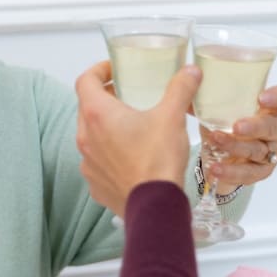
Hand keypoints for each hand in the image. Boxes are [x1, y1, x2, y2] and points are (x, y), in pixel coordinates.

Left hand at [75, 61, 200, 217]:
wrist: (155, 206)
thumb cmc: (158, 159)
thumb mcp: (172, 117)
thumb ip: (180, 89)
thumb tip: (191, 71)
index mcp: (97, 114)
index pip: (85, 81)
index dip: (98, 70)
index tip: (114, 70)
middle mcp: (85, 137)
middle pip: (86, 108)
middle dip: (104, 98)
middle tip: (126, 95)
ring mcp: (87, 163)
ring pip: (90, 136)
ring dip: (105, 127)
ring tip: (130, 127)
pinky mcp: (94, 184)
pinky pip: (97, 162)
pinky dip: (108, 154)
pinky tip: (129, 156)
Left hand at [202, 84, 276, 187]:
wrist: (217, 159)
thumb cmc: (222, 128)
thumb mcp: (214, 110)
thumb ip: (204, 96)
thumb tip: (187, 78)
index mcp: (268, 108)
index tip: (261, 98)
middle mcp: (274, 129)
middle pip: (272, 126)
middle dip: (254, 126)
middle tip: (236, 126)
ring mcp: (270, 152)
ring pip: (257, 150)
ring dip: (235, 146)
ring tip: (215, 141)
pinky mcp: (261, 172)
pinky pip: (248, 173)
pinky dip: (231, 171)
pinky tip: (215, 168)